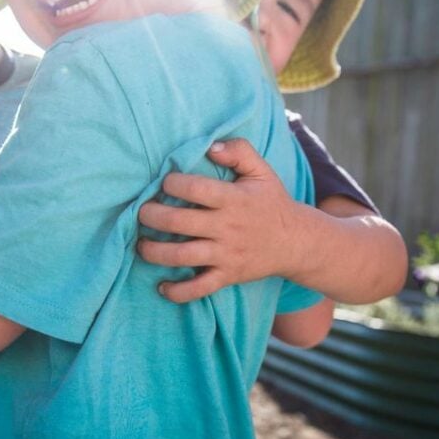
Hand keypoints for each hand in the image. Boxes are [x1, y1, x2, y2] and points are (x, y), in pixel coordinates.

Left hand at [136, 139, 300, 302]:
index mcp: (234, 199)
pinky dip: (178, 292)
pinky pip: (199, 289)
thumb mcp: (261, 172)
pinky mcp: (227, 276)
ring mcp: (226, 254)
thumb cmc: (271, 203)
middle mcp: (227, 227)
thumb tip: (210, 145)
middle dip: (152, 216)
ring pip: (182, 256)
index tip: (164, 182)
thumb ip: (239, 151)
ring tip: (141, 244)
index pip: (196, 188)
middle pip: (180, 222)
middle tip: (142, 212)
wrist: (296, 242)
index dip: (173, 183)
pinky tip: (162, 287)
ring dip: (154, 252)